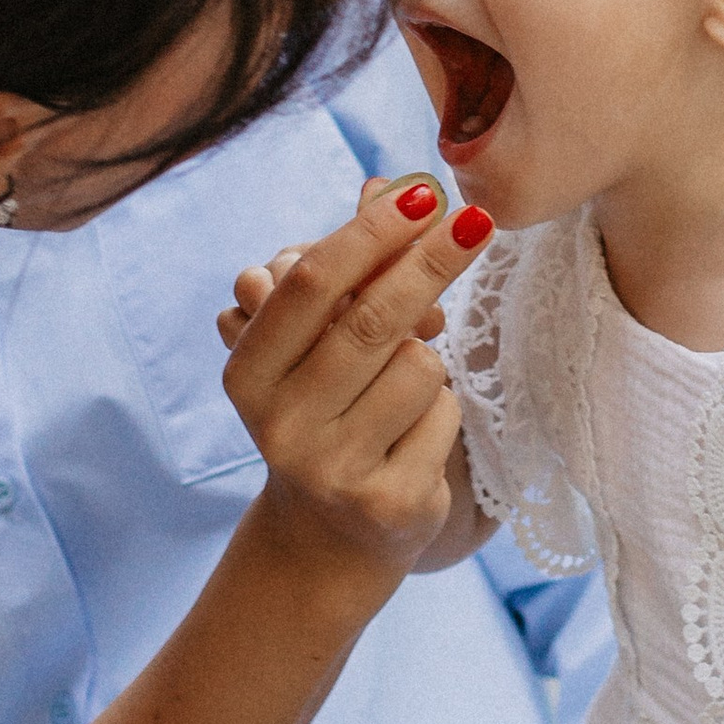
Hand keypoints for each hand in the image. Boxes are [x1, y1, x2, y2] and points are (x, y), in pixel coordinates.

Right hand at [219, 174, 489, 580]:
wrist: (327, 538)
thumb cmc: (327, 413)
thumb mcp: (316, 345)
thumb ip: (347, 271)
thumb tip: (390, 185)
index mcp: (248, 373)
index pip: (311, 284)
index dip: (369, 234)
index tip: (421, 195)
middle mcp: (279, 425)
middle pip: (372, 319)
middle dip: (429, 262)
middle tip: (476, 222)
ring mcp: (332, 469)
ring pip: (419, 366)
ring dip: (428, 360)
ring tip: (399, 392)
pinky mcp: (387, 502)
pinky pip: (444, 414)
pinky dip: (440, 410)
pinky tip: (410, 437)